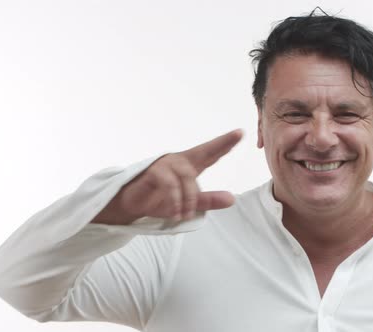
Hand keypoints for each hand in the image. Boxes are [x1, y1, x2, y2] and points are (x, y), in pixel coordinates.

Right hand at [93, 129, 242, 224]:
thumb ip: (208, 201)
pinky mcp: (153, 172)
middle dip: (222, 143)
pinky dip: (175, 200)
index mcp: (189, 167)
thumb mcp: (188, 204)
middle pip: (204, 152)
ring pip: (188, 176)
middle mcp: (179, 161)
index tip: (240, 132)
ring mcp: (166, 165)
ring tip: (185, 215)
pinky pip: (170, 185)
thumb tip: (232, 198)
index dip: (225, 142)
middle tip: (239, 134)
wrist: (131, 205)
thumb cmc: (160, 200)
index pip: (210, 153)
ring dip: (189, 198)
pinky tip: (176, 213)